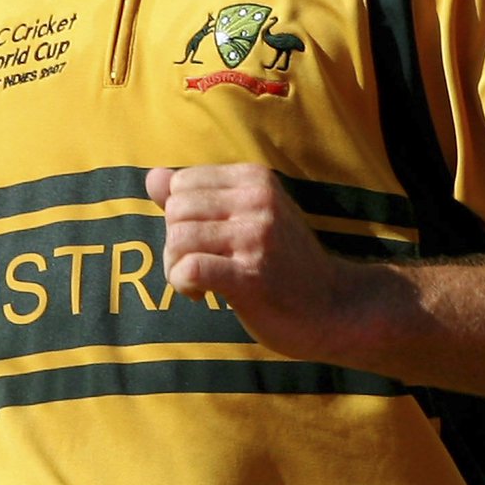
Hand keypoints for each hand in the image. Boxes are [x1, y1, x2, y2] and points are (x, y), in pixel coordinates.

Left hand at [145, 163, 364, 359]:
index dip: (180, 216)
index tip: (203, 243)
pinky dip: (183, 284)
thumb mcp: (248, 218)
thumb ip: (199, 197)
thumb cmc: (284, 264)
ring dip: (176, 268)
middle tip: (199, 267)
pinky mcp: (250, 275)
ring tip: (200, 283)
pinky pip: (189, 269)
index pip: (181, 184)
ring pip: (177, 240)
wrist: (333, 307)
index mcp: (255, 179)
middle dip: (175, 244)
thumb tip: (152, 177)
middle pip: (175, 211)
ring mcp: (256, 237)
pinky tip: (201, 295)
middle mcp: (258, 201)